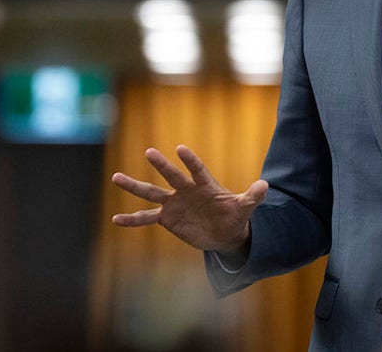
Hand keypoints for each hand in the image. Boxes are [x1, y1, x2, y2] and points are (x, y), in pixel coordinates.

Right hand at [111, 144, 266, 254]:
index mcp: (205, 185)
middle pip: (172, 176)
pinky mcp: (167, 218)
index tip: (181, 149)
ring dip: (134, 185)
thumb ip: (252, 196)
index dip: (190, 160)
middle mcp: (186, 190)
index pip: (197, 169)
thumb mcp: (245, 208)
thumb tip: (265, 185)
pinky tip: (115, 220)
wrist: (223, 232)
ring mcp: (174, 203)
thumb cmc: (234, 216)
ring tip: (116, 177)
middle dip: (162, 166)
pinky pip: (146, 217)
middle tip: (150, 152)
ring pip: (152, 192)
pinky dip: (132, 220)